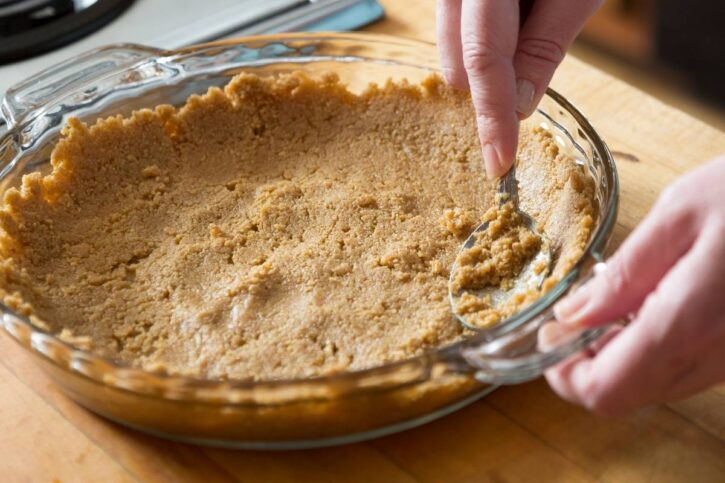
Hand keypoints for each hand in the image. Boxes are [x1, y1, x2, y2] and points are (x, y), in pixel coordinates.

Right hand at [436, 0, 602, 177]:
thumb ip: (543, 47)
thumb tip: (518, 108)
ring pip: (451, 53)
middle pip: (455, 62)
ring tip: (529, 35)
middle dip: (488, 92)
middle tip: (529, 91)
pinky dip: (481, 51)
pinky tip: (515, 31)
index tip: (499, 162)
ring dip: (485, 70)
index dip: (492, 112)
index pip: (481, 57)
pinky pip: (455, 37)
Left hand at [542, 156, 724, 415]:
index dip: (563, 374)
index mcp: (688, 322)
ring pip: (653, 387)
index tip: (550, 336)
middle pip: (624, 396)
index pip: (605, 390)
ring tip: (609, 305)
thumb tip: (572, 315)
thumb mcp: (679, 216)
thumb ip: (624, 275)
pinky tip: (648, 305)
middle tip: (573, 317)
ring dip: (616, 358)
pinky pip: (684, 370)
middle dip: (584, 364)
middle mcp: (713, 356)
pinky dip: (650, 350)